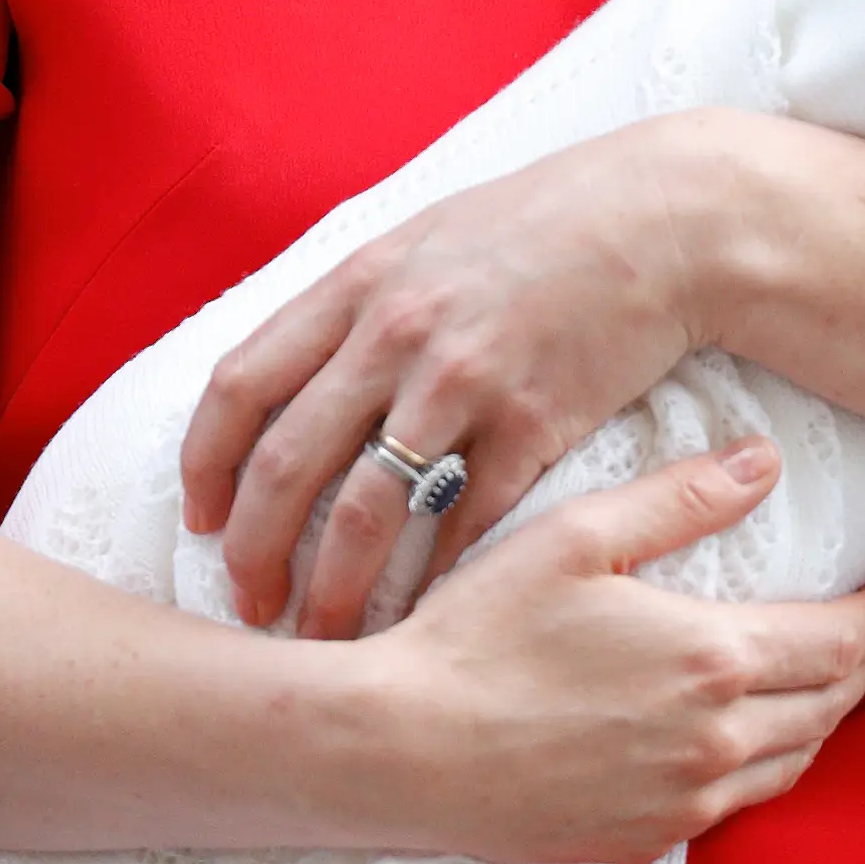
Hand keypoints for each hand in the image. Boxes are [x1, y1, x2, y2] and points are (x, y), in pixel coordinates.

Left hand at [181, 112, 740, 636]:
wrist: (663, 219)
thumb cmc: (543, 225)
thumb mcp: (429, 237)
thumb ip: (361, 300)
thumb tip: (296, 368)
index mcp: (360, 283)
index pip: (242, 383)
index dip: (206, 464)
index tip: (201, 522)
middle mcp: (397, 332)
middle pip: (287, 463)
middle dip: (254, 552)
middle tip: (251, 608)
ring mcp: (464, 380)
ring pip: (368, 512)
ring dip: (336, 593)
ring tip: (329, 644)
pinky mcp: (533, 423)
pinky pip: (465, 527)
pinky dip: (436, 586)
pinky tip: (425, 623)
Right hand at [355, 440, 864, 863]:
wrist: (405, 746)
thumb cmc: (482, 632)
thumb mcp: (581, 534)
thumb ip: (681, 498)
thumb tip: (763, 461)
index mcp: (710, 659)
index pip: (837, 641)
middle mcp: (714, 740)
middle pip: (829, 705)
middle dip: (863, 663)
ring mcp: (682, 800)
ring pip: (792, 761)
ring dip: (823, 716)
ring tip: (826, 678)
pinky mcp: (645, 839)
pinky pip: (739, 804)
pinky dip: (768, 762)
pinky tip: (750, 736)